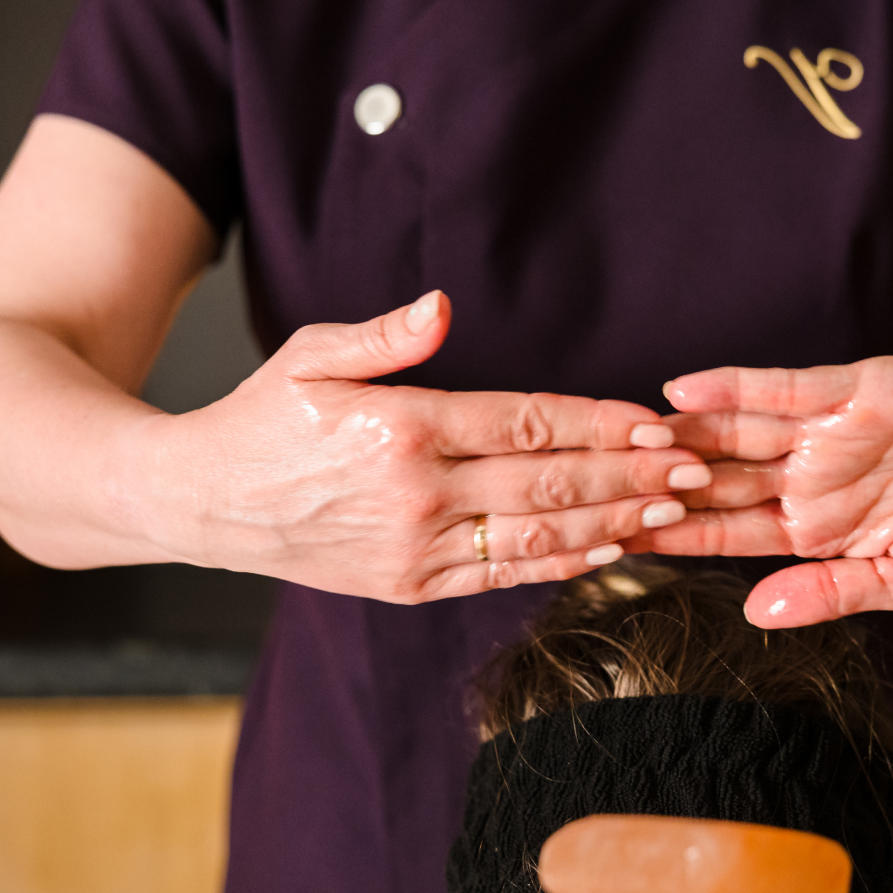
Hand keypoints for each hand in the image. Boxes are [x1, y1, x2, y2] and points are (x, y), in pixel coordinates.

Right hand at [138, 291, 710, 602]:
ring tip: (670, 510)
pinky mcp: (408, 586)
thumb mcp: (310, 354)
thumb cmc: (260, 417)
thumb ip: (385, 334)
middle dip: (629, 475)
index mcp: (400, 428)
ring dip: (612, 521)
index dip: (597, 422)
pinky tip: (607, 547)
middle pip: (547, 482)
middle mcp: (415, 495)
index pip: (524, 421)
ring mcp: (414, 550)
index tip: (653, 422)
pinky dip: (560, 562)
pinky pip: (501, 574)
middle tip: (692, 469)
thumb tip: (443, 307)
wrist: (200, 502)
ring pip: (536, 537)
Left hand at [620, 358, 892, 627]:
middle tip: (596, 490)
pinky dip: (735, 386)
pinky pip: (785, 386)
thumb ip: (832, 593)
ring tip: (622, 439)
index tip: (616, 544)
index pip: (729, 531)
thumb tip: (758, 613)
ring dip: (682, 436)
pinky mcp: (855, 391)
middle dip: (661, 485)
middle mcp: (809, 476)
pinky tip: (685, 389)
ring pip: (737, 432)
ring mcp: (828, 433)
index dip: (675, 536)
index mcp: (817, 527)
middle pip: (718, 480)